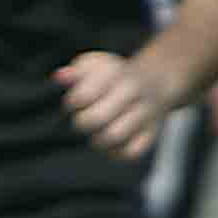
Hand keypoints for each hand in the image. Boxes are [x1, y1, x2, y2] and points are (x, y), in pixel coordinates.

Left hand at [56, 51, 177, 161]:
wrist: (157, 78)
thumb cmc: (115, 75)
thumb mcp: (97, 65)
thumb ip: (76, 71)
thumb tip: (59, 77)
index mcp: (117, 75)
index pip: (84, 95)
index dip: (73, 102)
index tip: (75, 101)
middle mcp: (134, 93)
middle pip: (96, 118)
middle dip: (82, 122)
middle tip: (85, 118)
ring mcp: (146, 113)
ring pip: (113, 136)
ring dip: (98, 139)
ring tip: (98, 131)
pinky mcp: (152, 133)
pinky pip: (131, 152)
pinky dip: (116, 152)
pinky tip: (112, 143)